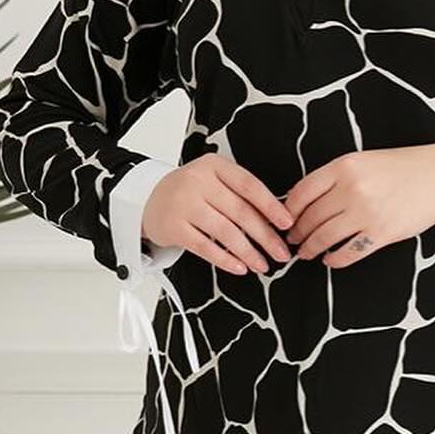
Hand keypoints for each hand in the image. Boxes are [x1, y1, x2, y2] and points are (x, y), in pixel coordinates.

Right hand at [141, 153, 295, 275]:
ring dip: (248, 252)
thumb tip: (275, 219)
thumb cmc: (189, 191)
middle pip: (240, 212)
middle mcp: (198, 182)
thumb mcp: (213, 180)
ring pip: (225, 232)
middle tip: (280, 252)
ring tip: (262, 264)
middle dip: (265, 236)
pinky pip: (205, 247)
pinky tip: (239, 267)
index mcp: (214, 166)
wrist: (148, 199)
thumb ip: (240, 193)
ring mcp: (184, 204)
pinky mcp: (174, 227)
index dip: (271, 206)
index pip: (249, 185)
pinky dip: (225, 260)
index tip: (286, 223)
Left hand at [283, 143, 434, 269]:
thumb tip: (304, 201)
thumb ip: (335, 178)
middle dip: (297, 232)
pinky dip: (335, 260)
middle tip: (292, 239)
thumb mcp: (364, 161)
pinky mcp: (382, 234)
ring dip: (310, 248)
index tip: (284, 219)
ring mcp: (366, 213)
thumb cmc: (404, 167)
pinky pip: (348, 253)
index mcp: (344, 166)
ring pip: (324, 237)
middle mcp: (351, 189)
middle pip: (311, 218)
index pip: (301, 192)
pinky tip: (330, 260)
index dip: (288, 210)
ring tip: (305, 252)